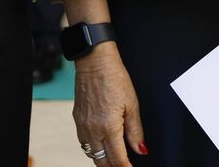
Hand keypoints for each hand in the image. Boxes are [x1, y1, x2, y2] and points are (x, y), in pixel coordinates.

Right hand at [72, 44, 145, 165]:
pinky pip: (83, 142)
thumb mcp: (132, 104)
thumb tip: (140, 150)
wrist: (94, 62)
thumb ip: (135, 131)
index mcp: (108, 127)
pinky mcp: (77, 119)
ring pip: (91, 154)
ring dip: (102, 159)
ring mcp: (82, 125)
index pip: (117, 159)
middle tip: (124, 165)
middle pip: (102, 161)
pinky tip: (101, 144)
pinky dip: (93, 148)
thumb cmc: (114, 78)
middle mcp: (92, 129)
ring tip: (113, 158)